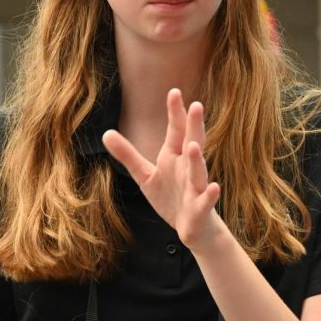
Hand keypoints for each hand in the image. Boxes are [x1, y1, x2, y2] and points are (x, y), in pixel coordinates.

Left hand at [102, 89, 222, 249]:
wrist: (192, 228)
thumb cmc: (170, 198)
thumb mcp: (144, 175)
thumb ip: (127, 155)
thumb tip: (105, 133)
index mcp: (175, 157)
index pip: (176, 131)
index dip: (176, 113)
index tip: (174, 92)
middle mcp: (188, 168)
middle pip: (193, 143)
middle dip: (194, 126)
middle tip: (197, 105)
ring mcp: (196, 188)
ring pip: (198, 171)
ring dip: (196, 159)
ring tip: (193, 146)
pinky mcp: (200, 208)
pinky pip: (206, 201)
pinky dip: (210, 195)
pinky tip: (214, 187)